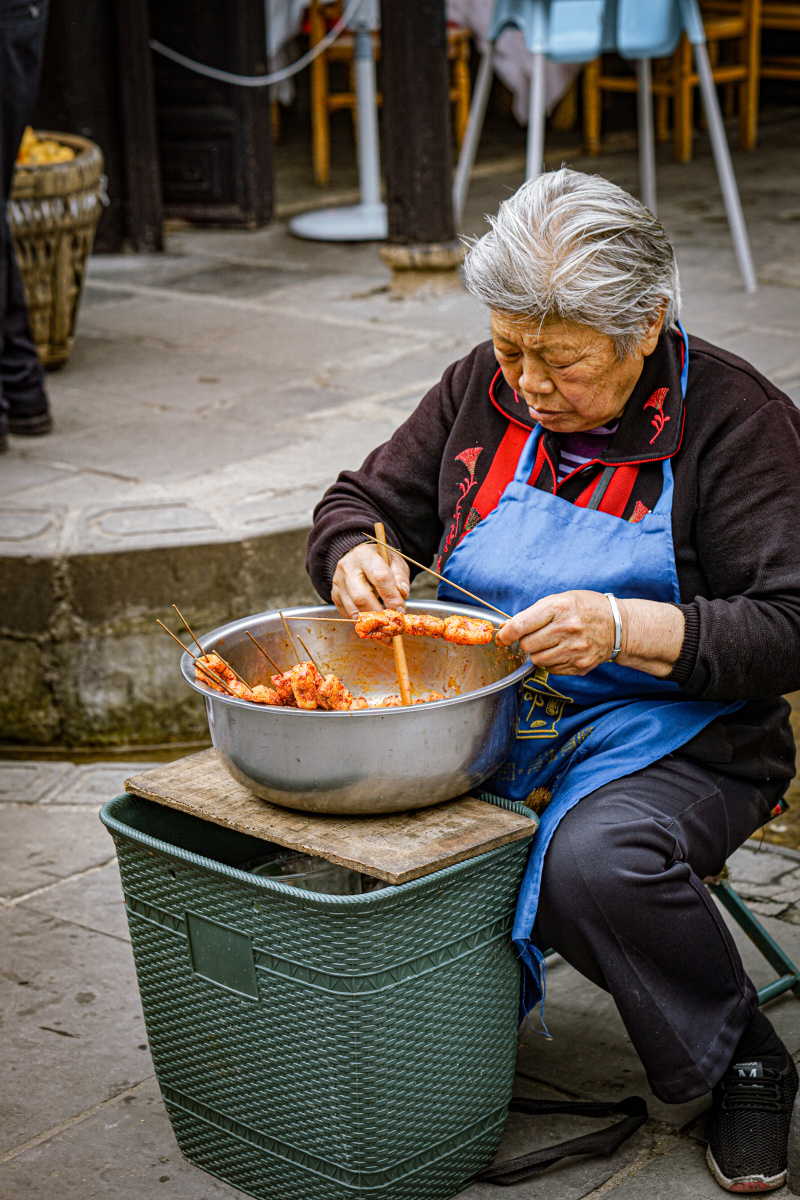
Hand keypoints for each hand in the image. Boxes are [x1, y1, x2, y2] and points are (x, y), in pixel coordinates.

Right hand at [331, 542, 410, 618]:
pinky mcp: (335, 595)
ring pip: (352, 609)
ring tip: (382, 624)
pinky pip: (347, 614)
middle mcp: (347, 568)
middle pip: (361, 597)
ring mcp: (338, 582)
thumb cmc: (380, 560)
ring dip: (369, 620)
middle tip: (390, 622)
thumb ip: (400, 577)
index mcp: (366, 555)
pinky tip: (371, 620)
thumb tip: (402, 594)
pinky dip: (361, 621)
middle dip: (378, 613)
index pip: (380, 577)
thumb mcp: (395, 561)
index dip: (392, 597)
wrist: (359, 558)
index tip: (400, 610)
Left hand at [496, 590, 616, 675]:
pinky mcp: (579, 665)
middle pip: (527, 645)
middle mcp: (567, 629)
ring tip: (552, 643)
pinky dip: (551, 662)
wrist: (618, 626)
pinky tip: (562, 650)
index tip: (502, 637)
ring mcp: (574, 649)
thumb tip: (508, 629)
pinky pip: (551, 669)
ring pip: (537, 660)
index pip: (521, 624)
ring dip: (538, 653)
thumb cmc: (586, 609)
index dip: (506, 633)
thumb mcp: (561, 599)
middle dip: (527, 641)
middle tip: (537, 635)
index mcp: (560, 607)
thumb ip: (535, 613)